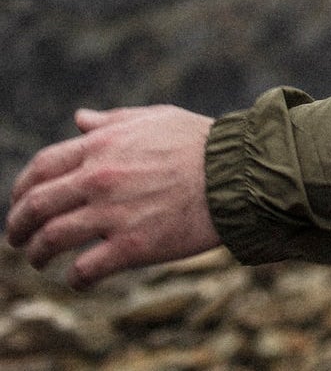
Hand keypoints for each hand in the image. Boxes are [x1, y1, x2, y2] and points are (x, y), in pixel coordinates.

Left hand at [6, 106, 220, 287]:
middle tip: (17, 239)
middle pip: (35, 206)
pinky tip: (79, 279)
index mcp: (101, 147)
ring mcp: (113, 214)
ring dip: (37, 254)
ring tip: (39, 261)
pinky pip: (85, 269)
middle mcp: (99, 179)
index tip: (20, 202)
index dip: (21, 188)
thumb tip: (80, 118)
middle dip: (18, 226)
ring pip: (52, 240)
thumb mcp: (155, 119)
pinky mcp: (133, 246)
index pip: (40, 168)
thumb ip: (112, 121)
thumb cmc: (201, 143)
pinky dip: (75, 279)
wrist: (241, 174)